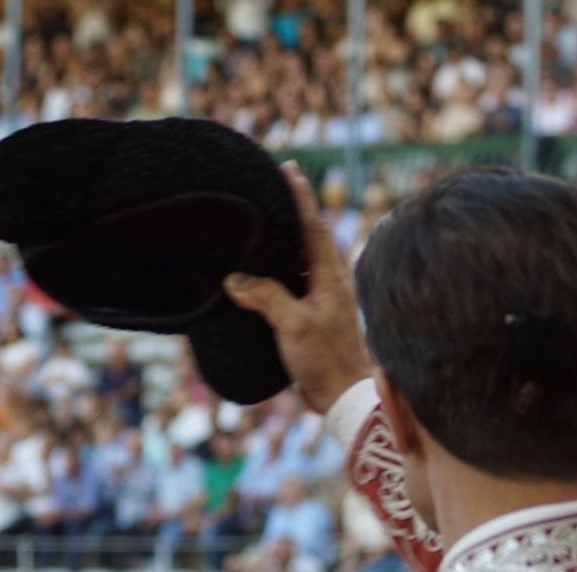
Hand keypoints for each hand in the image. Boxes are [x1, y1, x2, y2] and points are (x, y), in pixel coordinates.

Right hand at [224, 163, 372, 415]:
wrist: (342, 397)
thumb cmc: (326, 360)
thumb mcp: (294, 326)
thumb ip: (266, 297)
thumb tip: (234, 278)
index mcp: (330, 276)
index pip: (314, 226)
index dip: (301, 198)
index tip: (290, 169)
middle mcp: (329, 281)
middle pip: (307, 237)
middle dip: (289, 212)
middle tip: (269, 187)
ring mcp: (322, 298)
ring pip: (298, 260)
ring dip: (281, 242)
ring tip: (259, 224)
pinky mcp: (311, 315)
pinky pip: (291, 282)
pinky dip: (275, 271)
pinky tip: (258, 271)